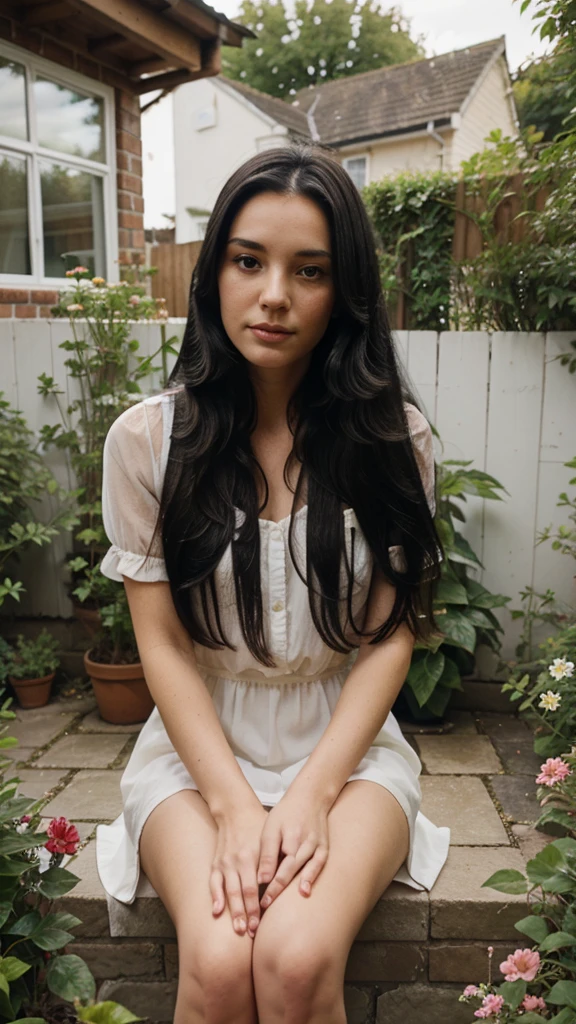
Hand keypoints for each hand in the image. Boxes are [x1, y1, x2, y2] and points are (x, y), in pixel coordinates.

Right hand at [210, 801, 268, 938]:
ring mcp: (225, 862)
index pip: (255, 888)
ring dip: (232, 911)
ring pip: (228, 890)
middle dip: (246, 914)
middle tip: (250, 933)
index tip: (261, 925)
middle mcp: (237, 861)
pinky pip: (214, 882)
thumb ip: (276, 861)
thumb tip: (288, 884)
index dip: (257, 907)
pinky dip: (215, 896)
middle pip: (242, 892)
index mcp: (252, 856)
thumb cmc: (259, 826)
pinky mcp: (216, 863)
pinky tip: (216, 911)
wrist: (236, 810)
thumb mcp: (271, 840)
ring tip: (237, 929)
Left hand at [257, 792, 328, 908]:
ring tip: (283, 905)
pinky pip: (319, 865)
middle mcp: (305, 843)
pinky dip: (313, 878)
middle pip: (290, 871)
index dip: (269, 885)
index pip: (278, 866)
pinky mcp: (324, 847)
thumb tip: (262, 879)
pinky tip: (305, 891)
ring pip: (305, 870)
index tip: (260, 901)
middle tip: (265, 906)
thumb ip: (268, 853)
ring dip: (294, 888)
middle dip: (278, 890)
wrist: (310, 797)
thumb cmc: (286, 813)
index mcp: (290, 837)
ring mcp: (317, 845)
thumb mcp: (271, 827)